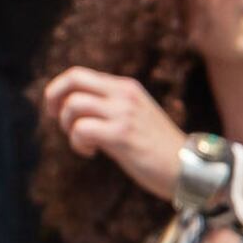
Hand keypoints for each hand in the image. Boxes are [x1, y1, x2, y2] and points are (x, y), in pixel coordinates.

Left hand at [43, 67, 187, 201]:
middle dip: (53, 99)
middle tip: (56, 121)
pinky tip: (92, 153)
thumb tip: (73, 109)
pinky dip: (78, 143)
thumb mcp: (134, 116)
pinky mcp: (122, 134)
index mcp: (126, 87)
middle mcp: (124, 94)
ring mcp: (123, 113)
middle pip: (73, 79)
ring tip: (82, 142)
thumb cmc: (158, 147)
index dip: (59, 90)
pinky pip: (82, 129)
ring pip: (74, 104)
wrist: (189, 168)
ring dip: (68, 126)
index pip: (79, 74)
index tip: (55, 110)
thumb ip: (110, 107)